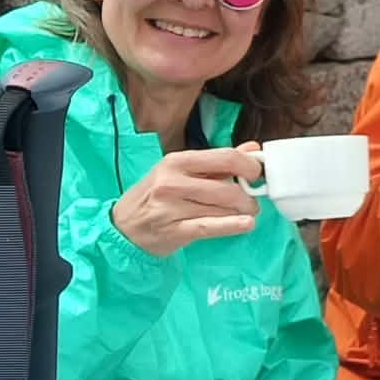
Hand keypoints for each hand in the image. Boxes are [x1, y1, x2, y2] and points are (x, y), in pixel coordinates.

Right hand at [112, 147, 262, 257]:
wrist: (122, 227)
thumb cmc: (155, 196)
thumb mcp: (180, 172)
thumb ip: (218, 162)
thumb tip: (253, 149)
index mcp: (177, 161)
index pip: (225, 158)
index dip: (249, 166)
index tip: (257, 174)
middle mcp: (172, 181)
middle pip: (227, 187)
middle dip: (248, 197)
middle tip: (252, 202)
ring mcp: (171, 207)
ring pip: (221, 208)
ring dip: (241, 212)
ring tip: (245, 214)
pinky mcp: (173, 230)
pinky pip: (209, 227)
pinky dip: (232, 226)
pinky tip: (245, 224)